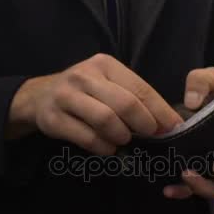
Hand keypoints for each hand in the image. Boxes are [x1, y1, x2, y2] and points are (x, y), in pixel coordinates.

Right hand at [7, 54, 182, 154]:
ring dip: (122, 135)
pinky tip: (108, 148)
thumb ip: (134, 97)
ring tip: (125, 140)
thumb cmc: (85, 91)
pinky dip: (103, 147)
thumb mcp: (108, 83)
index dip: (160, 110)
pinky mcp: (53, 118)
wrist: (39, 96)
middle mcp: (84, 76)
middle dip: (144, 123)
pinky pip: (86, 137)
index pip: (140, 88)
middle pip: (125, 103)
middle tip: (152, 136)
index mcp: (104, 64)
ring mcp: (66, 96)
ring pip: (105, 119)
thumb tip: (167, 123)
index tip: (174, 127)